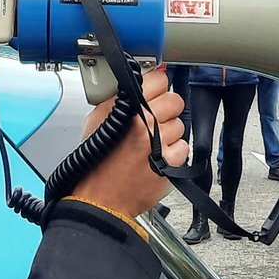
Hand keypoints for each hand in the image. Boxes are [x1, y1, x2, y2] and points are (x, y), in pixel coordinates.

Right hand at [75, 63, 186, 219]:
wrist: (99, 199)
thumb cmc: (95, 163)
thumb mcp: (95, 121)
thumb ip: (117, 99)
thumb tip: (135, 83)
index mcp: (126, 107)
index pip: (159, 79)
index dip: (157, 85)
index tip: (156, 91)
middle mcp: (144, 122)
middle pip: (175, 100)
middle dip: (166, 108)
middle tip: (156, 118)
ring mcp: (159, 143)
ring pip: (180, 124)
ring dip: (169, 132)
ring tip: (152, 143)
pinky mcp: (170, 163)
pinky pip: (183, 147)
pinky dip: (173, 152)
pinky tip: (156, 157)